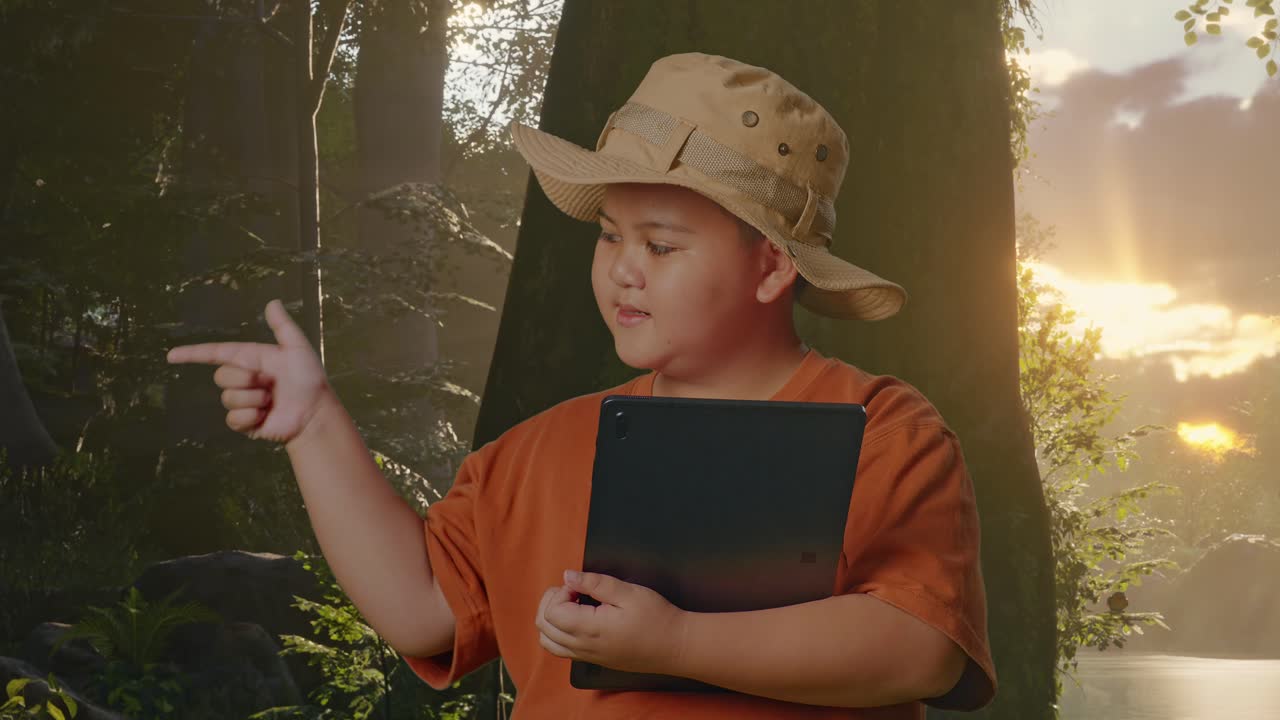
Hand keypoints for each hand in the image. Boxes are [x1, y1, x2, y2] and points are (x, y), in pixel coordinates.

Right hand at [166, 299, 329, 444]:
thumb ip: (283, 326)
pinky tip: (266, 416)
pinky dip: (252, 416)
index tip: (172, 355)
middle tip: (270, 383)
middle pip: (221, 376)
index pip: (215, 353)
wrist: (316, 412)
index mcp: (250, 359)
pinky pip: (234, 419)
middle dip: (246, 379)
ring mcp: (242, 402)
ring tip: (273, 400)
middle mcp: (242, 379)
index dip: (193, 354)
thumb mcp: (297, 348)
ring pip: (229, 398)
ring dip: (254, 399)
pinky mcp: (245, 423)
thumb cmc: (309, 379)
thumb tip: (272, 302)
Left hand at [535, 570, 688, 675]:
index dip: (560, 592)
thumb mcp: (629, 592)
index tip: (581, 586)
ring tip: (572, 603)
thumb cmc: (657, 618)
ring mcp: (587, 656)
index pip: (552, 612)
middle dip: (551, 602)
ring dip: (551, 619)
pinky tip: (577, 618)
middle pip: (543, 626)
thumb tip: (568, 576)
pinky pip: (561, 650)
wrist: (675, 646)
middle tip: (574, 590)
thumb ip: (595, 583)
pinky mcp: (593, 660)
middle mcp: (584, 647)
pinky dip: (558, 633)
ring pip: (548, 642)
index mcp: (590, 629)